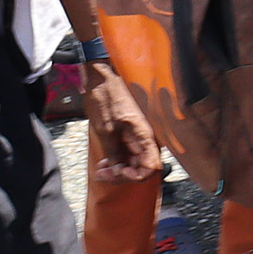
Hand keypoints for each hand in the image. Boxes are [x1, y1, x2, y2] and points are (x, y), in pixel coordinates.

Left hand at [80, 65, 162, 183]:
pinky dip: (116, 161)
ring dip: (117, 169)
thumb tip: (118, 170)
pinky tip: (104, 162)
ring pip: (134, 162)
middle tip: (103, 173)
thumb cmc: (105, 98)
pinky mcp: (128, 134)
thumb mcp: (106, 129)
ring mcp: (136, 137)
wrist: (100, 77)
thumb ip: (114, 152)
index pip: (151, 166)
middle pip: (142, 167)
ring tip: (101, 169)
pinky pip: (127, 154)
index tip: (118, 173)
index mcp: (144, 135)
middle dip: (123, 174)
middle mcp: (144, 138)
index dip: (136, 175)